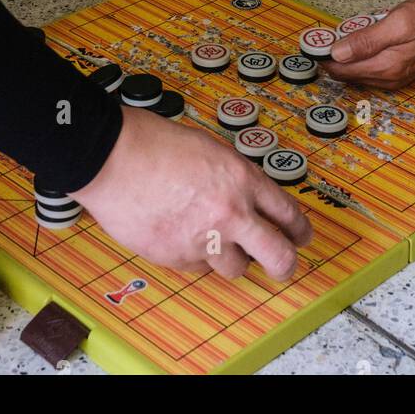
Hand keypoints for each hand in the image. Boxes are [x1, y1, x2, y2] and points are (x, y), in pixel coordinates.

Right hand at [72, 107, 312, 279]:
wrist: (113, 157)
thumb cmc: (156, 144)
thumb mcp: (210, 149)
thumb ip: (235, 179)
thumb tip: (249, 203)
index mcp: (242, 179)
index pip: (287, 214)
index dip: (299, 230)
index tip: (300, 237)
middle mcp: (230, 213)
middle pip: (279, 257)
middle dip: (285, 265)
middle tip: (283, 265)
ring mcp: (204, 240)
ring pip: (235, 269)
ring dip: (230, 258)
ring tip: (214, 240)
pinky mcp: (176, 258)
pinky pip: (198, 267)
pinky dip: (195, 256)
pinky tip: (180, 233)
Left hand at [323, 0, 414, 89]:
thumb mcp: (398, 22)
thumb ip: (366, 40)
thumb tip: (337, 53)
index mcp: (387, 67)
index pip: (342, 69)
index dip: (323, 57)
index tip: (312, 44)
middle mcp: (390, 78)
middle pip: (348, 73)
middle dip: (333, 58)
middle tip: (324, 38)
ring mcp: (396, 76)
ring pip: (359, 72)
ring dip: (346, 57)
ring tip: (342, 37)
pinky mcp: (401, 69)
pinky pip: (371, 68)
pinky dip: (361, 57)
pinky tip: (362, 42)